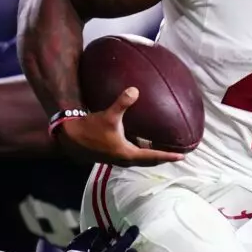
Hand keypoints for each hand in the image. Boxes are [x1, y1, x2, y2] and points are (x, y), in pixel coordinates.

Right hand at [56, 87, 184, 166]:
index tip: (181, 157)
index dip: (168, 156)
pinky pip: (132, 156)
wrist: (70, 138)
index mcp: (127, 153)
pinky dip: (141, 152)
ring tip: (162, 149)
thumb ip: (123, 103)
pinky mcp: (111, 155)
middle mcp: (124, 159)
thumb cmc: (90, 128)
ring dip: (151, 156)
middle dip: (162, 158)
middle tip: (176, 155)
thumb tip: (135, 90)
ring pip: (140, 160)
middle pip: (148, 161)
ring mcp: (117, 159)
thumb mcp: (108, 115)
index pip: (153, 156)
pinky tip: (142, 142)